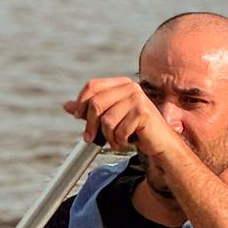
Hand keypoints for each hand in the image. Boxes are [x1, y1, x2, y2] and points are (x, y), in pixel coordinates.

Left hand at [62, 77, 182, 155]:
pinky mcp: (143, 113)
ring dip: (108, 137)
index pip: (92, 86)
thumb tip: (67, 106)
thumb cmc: (135, 130)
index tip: (78, 118)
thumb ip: (90, 111)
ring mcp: (137, 98)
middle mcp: (130, 87)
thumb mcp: (110, 118)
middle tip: (90, 139)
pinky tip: (128, 142)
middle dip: (90, 125)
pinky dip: (119, 141)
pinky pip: (119, 130)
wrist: (160, 143)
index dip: (81, 103)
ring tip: (116, 140)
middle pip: (96, 104)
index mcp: (121, 84)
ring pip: (106, 120)